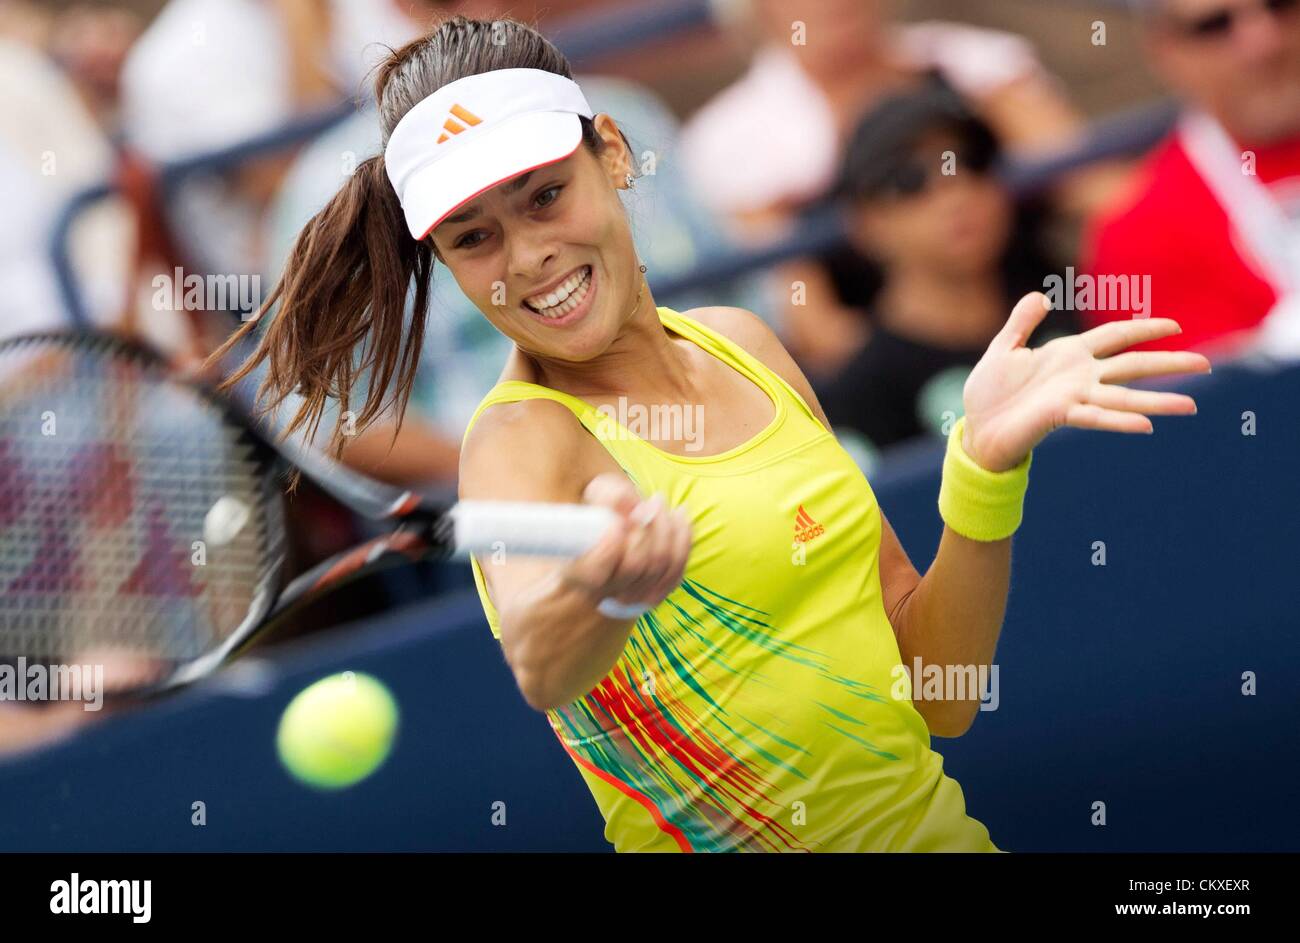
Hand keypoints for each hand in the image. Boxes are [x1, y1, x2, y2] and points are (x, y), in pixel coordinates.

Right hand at [558, 473, 691, 613]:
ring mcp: (633, 598)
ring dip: (667, 528)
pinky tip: (679, 515)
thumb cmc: (603, 510)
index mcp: (579, 573)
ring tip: (660, 502)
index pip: (596, 571)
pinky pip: (677, 569)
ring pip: (660, 565)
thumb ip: (611, 497)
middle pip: (636, 565)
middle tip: (649, 501)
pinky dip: (682, 538)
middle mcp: (605, 592)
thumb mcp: (599, 495)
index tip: (618, 522)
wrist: (616, 527)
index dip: (610, 547)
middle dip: (648, 528)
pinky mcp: (657, 593)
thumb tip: (631, 504)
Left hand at [960, 293, 1212, 471]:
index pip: (1115, 337)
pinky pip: (1096, 417)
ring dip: (1157, 400)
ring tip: (1191, 406)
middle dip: (1167, 363)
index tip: (1176, 327)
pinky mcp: (1060, 415)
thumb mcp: (1003, 348)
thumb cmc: (989, 393)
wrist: (976, 428)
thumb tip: (1040, 296)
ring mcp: (1074, 396)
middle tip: (1205, 363)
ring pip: (1123, 396)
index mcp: (1069, 355)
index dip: (1144, 329)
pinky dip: (1120, 421)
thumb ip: (1022, 323)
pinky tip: (1147, 425)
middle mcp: (1079, 376)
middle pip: (1131, 365)